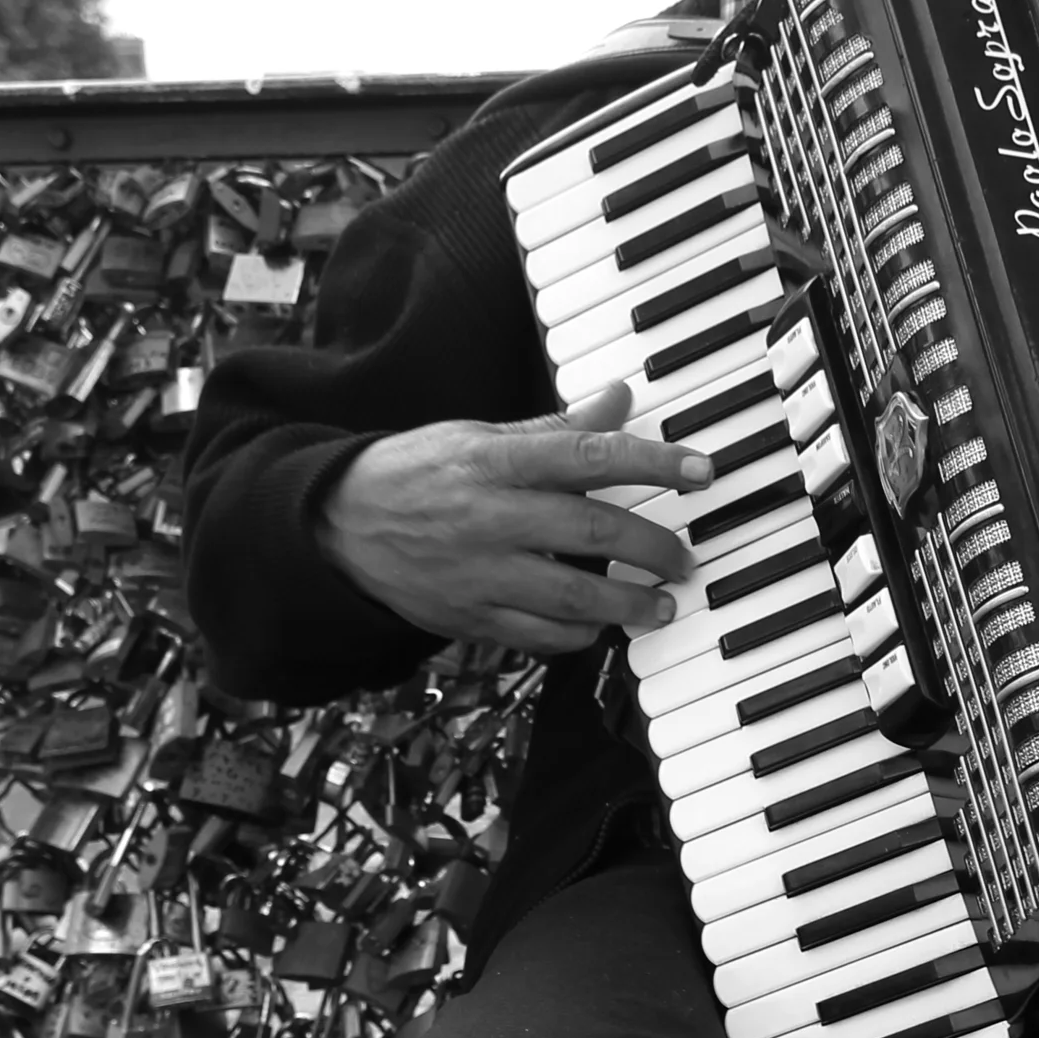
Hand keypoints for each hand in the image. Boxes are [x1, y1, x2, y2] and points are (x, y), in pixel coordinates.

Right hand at [317, 381, 715, 654]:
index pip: (588, 456)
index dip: (653, 463)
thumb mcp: (478, 438)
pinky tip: (601, 627)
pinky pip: (538, 639)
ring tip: (664, 603)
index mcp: (493, 463)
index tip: (701, 471)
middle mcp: (489, 519)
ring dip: (629, 606)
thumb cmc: (416, 473)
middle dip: (654, 548)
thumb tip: (618, 398)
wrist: (336, 525)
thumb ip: (554, 428)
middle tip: (686, 556)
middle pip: (592, 534)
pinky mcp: (468, 619)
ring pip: (572, 600)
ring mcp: (478, 576)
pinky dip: (578, 636)